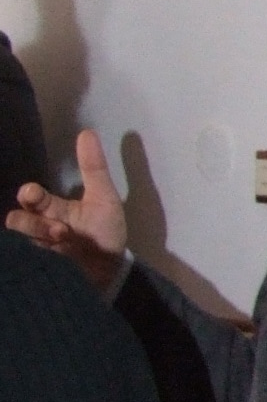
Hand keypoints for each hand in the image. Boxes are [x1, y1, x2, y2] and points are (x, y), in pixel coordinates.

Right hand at [5, 128, 127, 293]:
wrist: (112, 269)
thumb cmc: (105, 231)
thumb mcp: (103, 198)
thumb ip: (94, 168)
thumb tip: (87, 132)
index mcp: (53, 209)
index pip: (31, 197)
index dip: (29, 194)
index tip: (33, 192)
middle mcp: (41, 227)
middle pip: (18, 220)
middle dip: (31, 221)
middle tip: (57, 226)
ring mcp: (41, 249)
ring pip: (21, 241)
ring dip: (40, 238)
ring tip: (63, 238)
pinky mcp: (44, 268)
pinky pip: (27, 263)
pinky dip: (35, 258)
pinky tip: (53, 256)